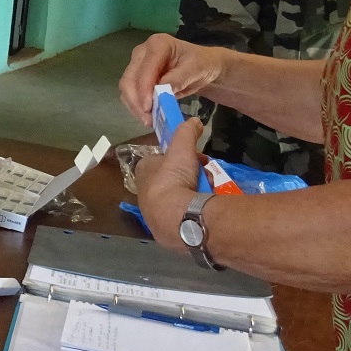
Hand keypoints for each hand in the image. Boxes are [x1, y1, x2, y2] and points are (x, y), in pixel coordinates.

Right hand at [118, 33, 229, 125]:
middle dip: (136, 101)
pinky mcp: (137, 77)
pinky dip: (136, 106)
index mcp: (158, 44)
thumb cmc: (201, 63)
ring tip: (148, 120)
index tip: (148, 108)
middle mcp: (142, 52)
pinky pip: (130, 94)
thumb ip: (178, 78)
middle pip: (129, 78)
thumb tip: (161, 92)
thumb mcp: (196, 69)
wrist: (202, 66)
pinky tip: (147, 116)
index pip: (145, 68)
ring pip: (126, 88)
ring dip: (134, 106)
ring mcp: (137, 65)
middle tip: (148, 119)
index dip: (144, 89)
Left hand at [133, 117, 204, 250]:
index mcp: (144, 172)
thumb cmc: (173, 179)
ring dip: (196, 192)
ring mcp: (156, 214)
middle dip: (192, 175)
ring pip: (181, 197)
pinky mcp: (168, 230)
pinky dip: (196, 211)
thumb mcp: (181, 148)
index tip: (197, 157)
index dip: (180, 156)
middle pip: (174, 179)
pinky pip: (185, 216)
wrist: (177, 218)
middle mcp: (146, 193)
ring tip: (207, 192)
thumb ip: (187, 132)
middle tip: (205, 175)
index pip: (161, 160)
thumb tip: (194, 120)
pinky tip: (205, 209)